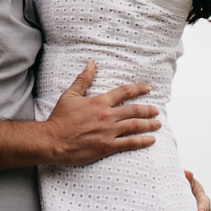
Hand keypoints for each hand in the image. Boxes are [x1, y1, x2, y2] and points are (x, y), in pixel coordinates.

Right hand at [41, 61, 161, 165]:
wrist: (53, 140)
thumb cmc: (60, 119)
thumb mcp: (70, 95)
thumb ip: (83, 79)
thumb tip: (91, 63)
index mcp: (99, 102)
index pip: (123, 92)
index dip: (137, 89)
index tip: (147, 88)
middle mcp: (107, 116)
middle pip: (133, 110)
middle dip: (148, 109)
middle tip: (156, 110)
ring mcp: (108, 132)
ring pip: (135, 126)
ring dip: (149, 125)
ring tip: (158, 124)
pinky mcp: (107, 147)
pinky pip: (129, 143)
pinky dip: (142, 141)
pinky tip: (151, 140)